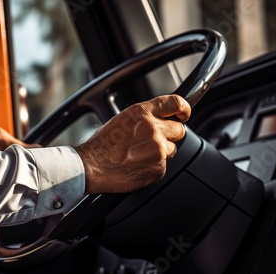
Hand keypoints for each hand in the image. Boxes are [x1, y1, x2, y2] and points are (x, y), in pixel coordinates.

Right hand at [75, 94, 189, 193]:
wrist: (91, 166)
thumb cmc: (101, 145)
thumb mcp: (122, 119)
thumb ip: (145, 117)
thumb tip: (160, 119)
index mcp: (142, 112)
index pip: (176, 103)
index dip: (183, 109)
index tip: (184, 114)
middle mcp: (153, 128)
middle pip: (179, 129)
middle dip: (170, 135)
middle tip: (153, 141)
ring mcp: (157, 149)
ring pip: (172, 149)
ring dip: (161, 152)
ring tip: (139, 155)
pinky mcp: (158, 168)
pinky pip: (163, 166)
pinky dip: (153, 167)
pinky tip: (138, 166)